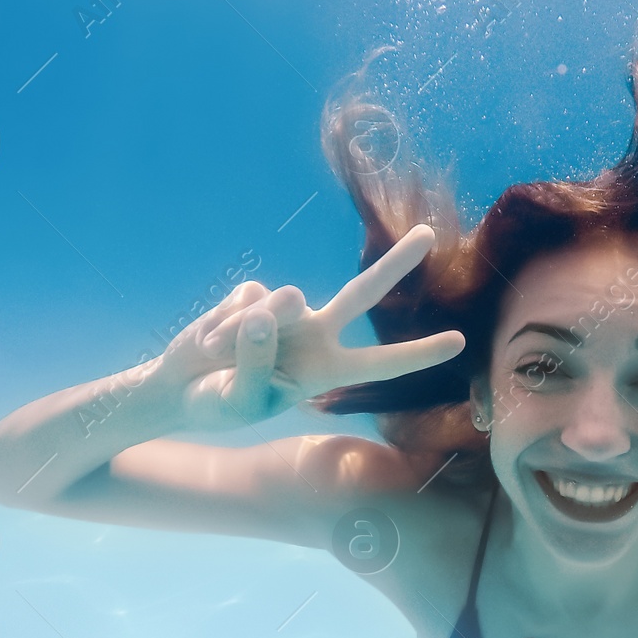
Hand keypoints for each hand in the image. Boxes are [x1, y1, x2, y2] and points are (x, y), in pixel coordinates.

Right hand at [157, 225, 464, 431]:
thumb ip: (257, 360)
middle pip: (362, 292)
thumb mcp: (240, 399)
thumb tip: (268, 311)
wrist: (178, 389)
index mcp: (326, 370)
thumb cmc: (217, 404)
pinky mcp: (253, 295)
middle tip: (429, 234)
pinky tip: (211, 339)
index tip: (459, 342)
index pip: (380, 363)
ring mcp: (286, 312)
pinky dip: (222, 323)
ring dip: (248, 333)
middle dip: (396, 263)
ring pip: (282, 302)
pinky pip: (245, 300)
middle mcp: (315, 334)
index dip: (417, 353)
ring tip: (221, 355)